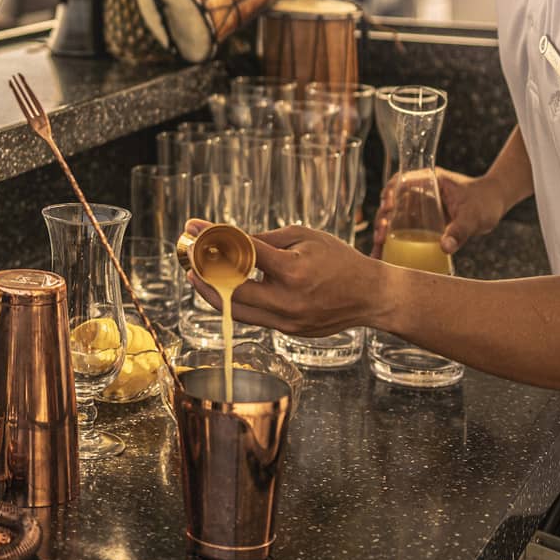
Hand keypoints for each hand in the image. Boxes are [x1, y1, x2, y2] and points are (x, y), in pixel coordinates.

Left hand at [182, 219, 389, 336]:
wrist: (370, 296)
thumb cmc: (339, 260)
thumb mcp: (305, 237)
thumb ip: (266, 239)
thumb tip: (232, 240)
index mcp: (292, 271)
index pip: (242, 252)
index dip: (213, 238)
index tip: (195, 227)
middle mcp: (286, 300)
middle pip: (229, 289)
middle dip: (204, 272)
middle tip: (189, 258)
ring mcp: (287, 321)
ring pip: (236, 311)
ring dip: (212, 293)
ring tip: (198, 276)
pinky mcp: (289, 332)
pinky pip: (254, 318)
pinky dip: (236, 303)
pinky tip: (224, 290)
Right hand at [376, 168, 505, 255]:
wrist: (495, 203)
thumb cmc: (485, 201)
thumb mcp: (473, 216)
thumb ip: (460, 230)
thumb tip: (445, 247)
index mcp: (429, 179)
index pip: (401, 181)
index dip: (389, 193)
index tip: (388, 207)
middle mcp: (420, 191)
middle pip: (393, 202)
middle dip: (383, 219)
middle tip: (381, 236)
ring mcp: (420, 207)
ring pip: (394, 218)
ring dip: (384, 232)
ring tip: (378, 249)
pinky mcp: (422, 222)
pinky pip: (404, 230)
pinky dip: (394, 242)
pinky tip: (386, 256)